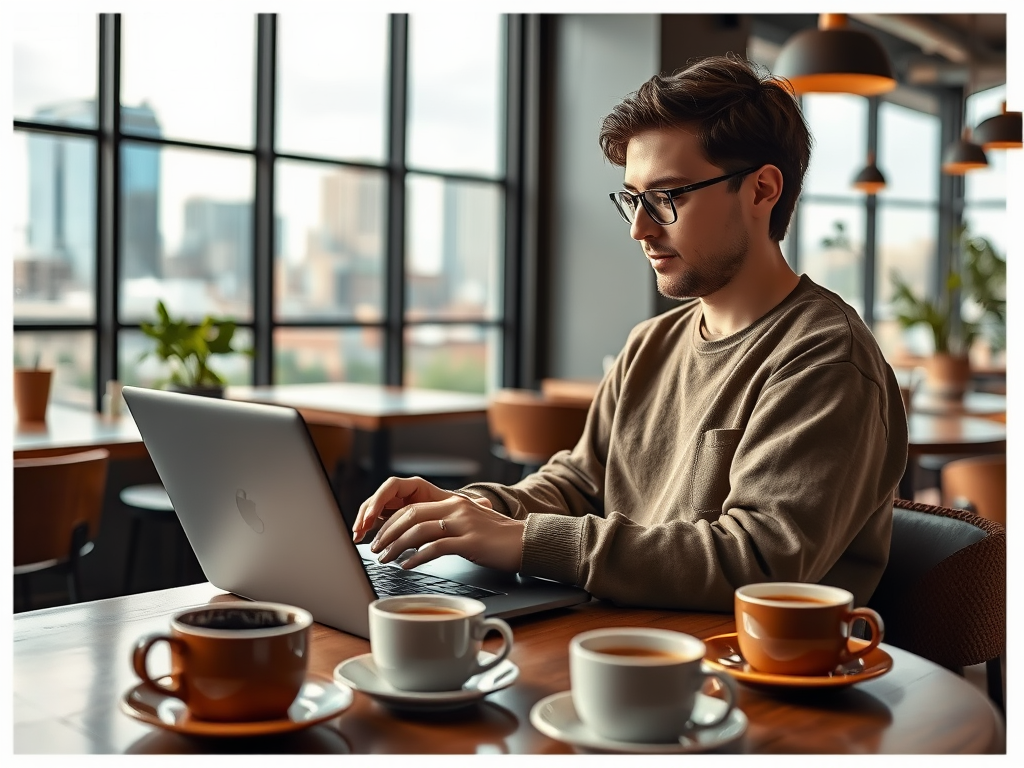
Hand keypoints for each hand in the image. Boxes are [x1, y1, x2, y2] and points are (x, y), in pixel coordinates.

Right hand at [352, 476, 452, 543]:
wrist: (463, 524)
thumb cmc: (458, 515)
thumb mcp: (450, 514)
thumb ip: (444, 515)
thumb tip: (452, 517)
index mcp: (417, 487)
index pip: (391, 486)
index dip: (379, 500)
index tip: (371, 517)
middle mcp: (405, 495)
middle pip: (379, 499)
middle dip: (366, 513)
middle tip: (359, 530)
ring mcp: (398, 506)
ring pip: (375, 510)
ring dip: (364, 522)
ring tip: (358, 536)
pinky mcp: (396, 519)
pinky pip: (379, 521)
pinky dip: (370, 529)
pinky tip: (363, 537)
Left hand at [353, 476, 523, 572]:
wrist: (527, 542)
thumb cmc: (499, 539)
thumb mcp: (470, 525)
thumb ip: (447, 527)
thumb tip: (420, 540)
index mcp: (454, 503)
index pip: (412, 508)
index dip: (391, 522)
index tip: (379, 536)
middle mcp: (456, 509)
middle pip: (410, 516)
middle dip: (387, 533)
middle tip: (375, 548)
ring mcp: (464, 524)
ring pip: (419, 531)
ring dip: (396, 546)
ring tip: (385, 559)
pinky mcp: (471, 542)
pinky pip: (436, 547)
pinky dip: (417, 557)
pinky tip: (408, 566)